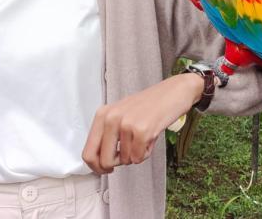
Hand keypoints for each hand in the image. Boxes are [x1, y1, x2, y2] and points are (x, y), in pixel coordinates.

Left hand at [82, 73, 203, 173]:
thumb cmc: (149, 105)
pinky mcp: (142, 131)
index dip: (96, 167)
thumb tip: (100, 163)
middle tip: (129, 153)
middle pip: (104, 161)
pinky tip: (151, 138)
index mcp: (103, 114)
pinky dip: (146, 153)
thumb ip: (108, 135)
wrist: (174, 91)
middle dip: (118, 164)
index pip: (88, 152)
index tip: (105, 169)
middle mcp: (111, 118)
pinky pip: (138, 158)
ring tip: (144, 138)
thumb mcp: (122, 115)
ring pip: (125, 161)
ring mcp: (126, 124)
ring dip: (136, 154)